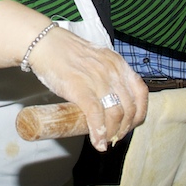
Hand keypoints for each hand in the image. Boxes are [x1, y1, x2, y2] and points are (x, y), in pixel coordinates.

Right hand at [27, 29, 147, 151]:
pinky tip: (98, 142)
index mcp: (118, 63)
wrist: (44, 44)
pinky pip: (96, 116)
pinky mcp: (81, 89)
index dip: (139, 112)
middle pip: (130, 107)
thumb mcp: (96, 59)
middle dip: (125, 127)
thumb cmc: (66, 52)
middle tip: (116, 136)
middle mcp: (112, 72)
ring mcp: (97, 80)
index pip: (141, 92)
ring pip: (116, 114)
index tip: (131, 123)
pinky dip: (99, 132)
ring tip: (107, 141)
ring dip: (113, 133)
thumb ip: (106, 75)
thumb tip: (108, 100)